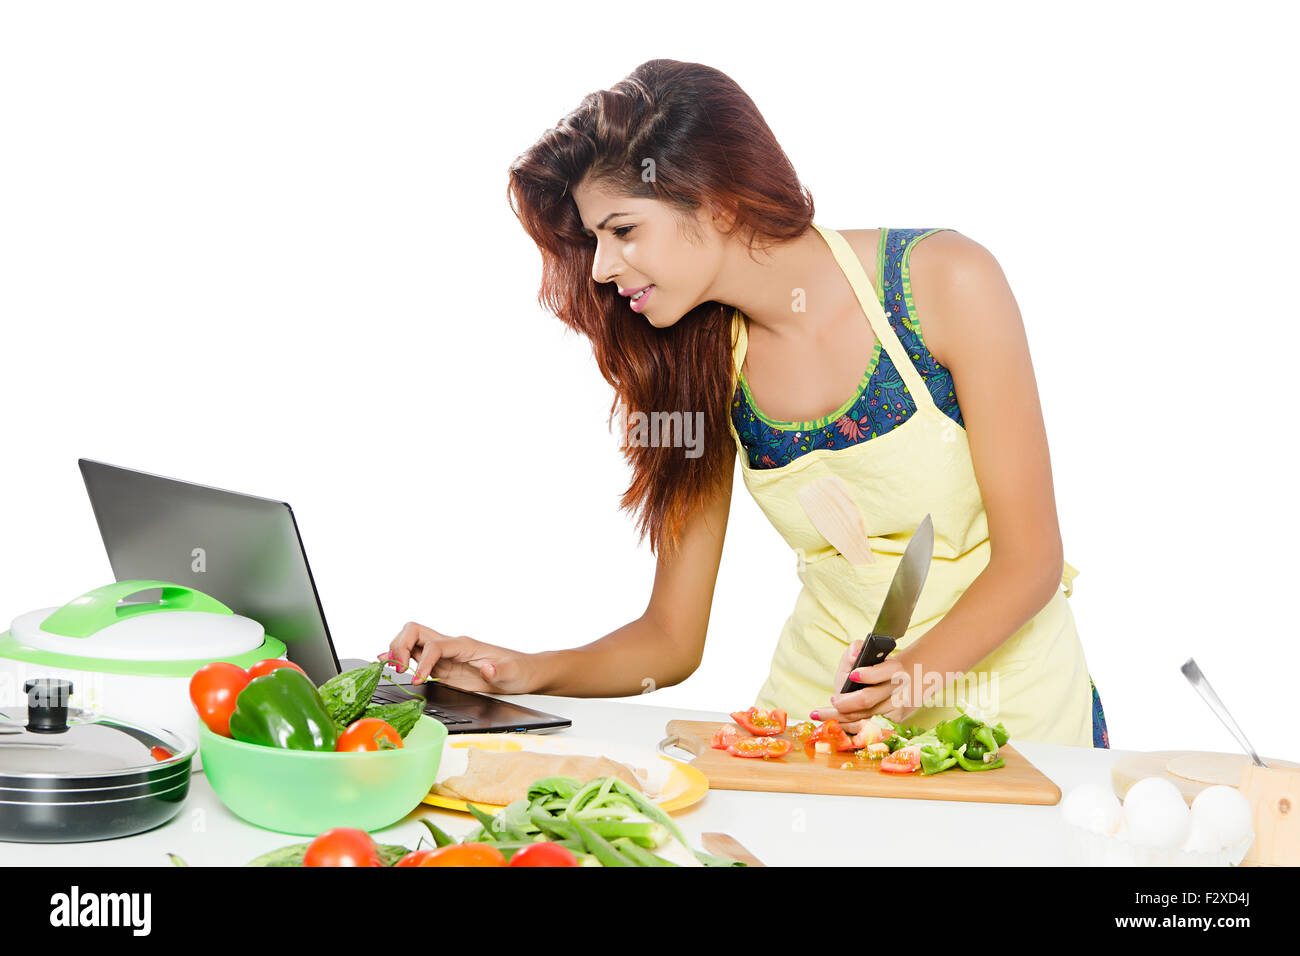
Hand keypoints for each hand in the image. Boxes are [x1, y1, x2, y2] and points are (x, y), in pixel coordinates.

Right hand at [381, 622, 534, 694]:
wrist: (522, 673)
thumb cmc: (518, 671)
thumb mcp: (513, 673)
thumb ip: (500, 671)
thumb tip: (487, 670)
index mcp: (465, 645)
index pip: (434, 646)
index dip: (422, 662)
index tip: (418, 680)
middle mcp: (451, 646)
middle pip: (415, 631)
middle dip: (400, 647)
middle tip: (398, 670)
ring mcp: (444, 655)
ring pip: (411, 640)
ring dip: (396, 650)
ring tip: (390, 668)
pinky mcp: (441, 666)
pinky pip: (415, 656)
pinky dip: (400, 658)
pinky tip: (388, 663)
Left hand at [813, 639, 912, 731]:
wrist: (885, 688)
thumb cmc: (866, 672)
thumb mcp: (858, 658)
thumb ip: (855, 649)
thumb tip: (855, 654)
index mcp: (894, 669)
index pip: (886, 672)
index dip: (868, 674)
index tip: (852, 676)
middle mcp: (900, 689)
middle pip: (868, 699)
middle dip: (846, 702)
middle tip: (834, 700)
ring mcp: (897, 709)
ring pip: (865, 717)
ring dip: (841, 717)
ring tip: (822, 713)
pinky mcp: (892, 724)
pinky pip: (866, 730)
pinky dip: (848, 727)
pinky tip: (835, 723)